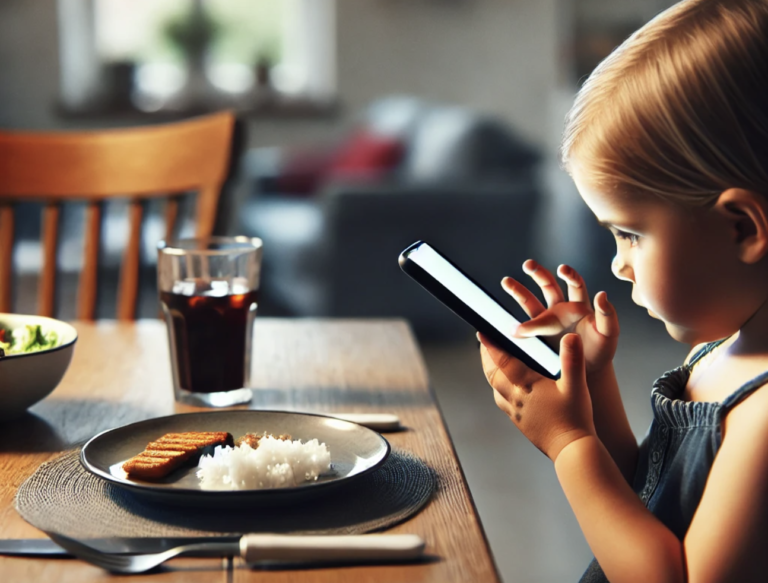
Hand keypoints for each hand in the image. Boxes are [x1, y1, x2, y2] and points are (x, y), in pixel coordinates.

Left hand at [479, 332, 595, 460]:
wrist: (572, 451)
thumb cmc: (574, 419)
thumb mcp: (576, 385)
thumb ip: (572, 359)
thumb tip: (570, 337)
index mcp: (525, 385)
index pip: (501, 360)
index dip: (490, 345)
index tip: (482, 332)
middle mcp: (514, 398)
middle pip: (492, 373)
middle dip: (486, 357)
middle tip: (485, 343)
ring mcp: (515, 411)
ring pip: (495, 388)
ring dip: (492, 372)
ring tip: (494, 361)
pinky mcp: (519, 421)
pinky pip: (502, 401)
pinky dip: (499, 388)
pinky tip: (507, 387)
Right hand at [503, 260, 618, 372]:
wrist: (588, 370)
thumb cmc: (600, 350)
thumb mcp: (609, 334)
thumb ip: (608, 315)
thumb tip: (602, 294)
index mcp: (580, 305)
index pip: (575, 284)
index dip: (569, 275)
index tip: (562, 269)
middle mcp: (562, 309)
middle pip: (549, 286)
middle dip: (539, 273)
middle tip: (528, 264)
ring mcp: (548, 321)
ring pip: (531, 302)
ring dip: (519, 291)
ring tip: (506, 281)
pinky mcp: (538, 335)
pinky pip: (524, 327)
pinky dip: (514, 324)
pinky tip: (506, 321)